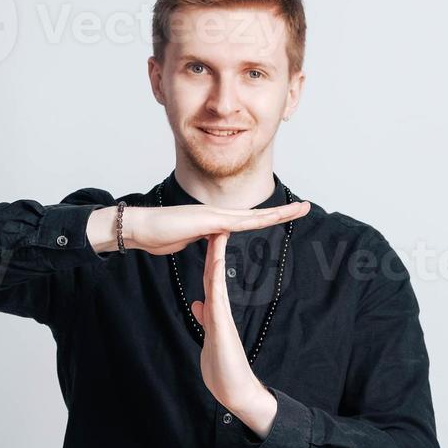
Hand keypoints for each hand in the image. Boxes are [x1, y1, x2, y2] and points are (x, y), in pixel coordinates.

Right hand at [87, 200, 309, 255]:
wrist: (141, 228)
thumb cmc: (158, 236)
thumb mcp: (187, 241)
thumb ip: (203, 239)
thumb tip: (213, 239)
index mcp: (216, 222)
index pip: (249, 221)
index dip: (268, 218)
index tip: (286, 215)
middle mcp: (219, 215)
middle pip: (258, 214)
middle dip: (283, 212)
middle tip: (306, 206)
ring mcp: (214, 216)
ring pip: (253, 215)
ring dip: (277, 213)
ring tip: (299, 209)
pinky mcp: (207, 220)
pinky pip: (236, 222)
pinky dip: (254, 220)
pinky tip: (270, 218)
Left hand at [190, 202, 309, 414]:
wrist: (237, 392)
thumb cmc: (224, 370)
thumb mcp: (209, 339)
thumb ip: (206, 319)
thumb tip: (200, 304)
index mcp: (215, 312)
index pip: (210, 278)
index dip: (208, 255)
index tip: (209, 233)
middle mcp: (220, 310)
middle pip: (215, 273)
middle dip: (216, 248)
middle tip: (219, 221)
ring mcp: (223, 318)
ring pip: (218, 281)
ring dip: (217, 256)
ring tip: (219, 232)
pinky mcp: (222, 328)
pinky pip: (218, 298)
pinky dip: (216, 280)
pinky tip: (215, 264)